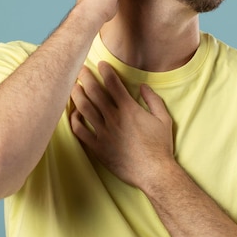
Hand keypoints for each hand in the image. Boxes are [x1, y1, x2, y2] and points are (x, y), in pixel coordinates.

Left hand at [70, 61, 173, 188]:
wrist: (154, 172)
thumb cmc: (160, 146)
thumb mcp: (163, 118)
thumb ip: (153, 99)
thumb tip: (143, 86)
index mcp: (129, 109)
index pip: (113, 83)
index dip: (106, 71)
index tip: (101, 64)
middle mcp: (113, 118)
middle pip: (94, 92)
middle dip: (86, 77)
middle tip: (80, 69)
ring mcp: (103, 133)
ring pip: (84, 108)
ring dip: (77, 95)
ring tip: (73, 87)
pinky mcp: (97, 148)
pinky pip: (80, 132)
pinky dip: (74, 121)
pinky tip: (73, 114)